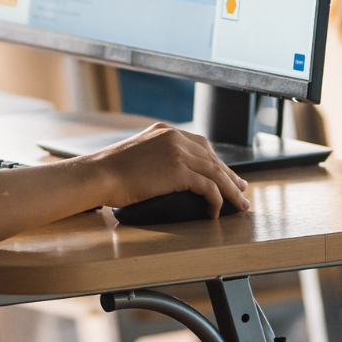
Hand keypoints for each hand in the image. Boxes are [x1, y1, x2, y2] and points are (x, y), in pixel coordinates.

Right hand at [88, 123, 249, 216]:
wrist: (99, 174)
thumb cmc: (110, 171)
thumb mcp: (138, 155)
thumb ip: (157, 157)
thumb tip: (171, 175)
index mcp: (164, 130)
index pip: (200, 144)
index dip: (217, 161)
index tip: (227, 174)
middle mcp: (173, 136)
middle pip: (212, 157)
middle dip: (229, 175)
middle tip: (242, 189)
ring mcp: (177, 152)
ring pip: (215, 172)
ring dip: (231, 190)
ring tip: (239, 204)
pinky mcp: (178, 170)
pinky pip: (208, 187)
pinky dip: (216, 200)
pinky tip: (214, 211)